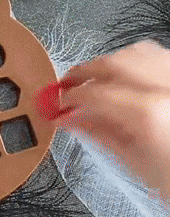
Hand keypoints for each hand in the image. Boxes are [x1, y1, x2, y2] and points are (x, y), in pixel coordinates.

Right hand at [36, 41, 169, 199]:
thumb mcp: (134, 164)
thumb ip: (98, 135)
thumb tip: (68, 119)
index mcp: (147, 114)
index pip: (93, 93)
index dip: (68, 96)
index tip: (58, 103)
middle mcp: (163, 89)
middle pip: (111, 64)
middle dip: (82, 73)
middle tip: (66, 85)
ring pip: (134, 52)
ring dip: (109, 64)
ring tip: (95, 79)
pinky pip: (155, 55)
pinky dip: (135, 61)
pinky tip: (126, 77)